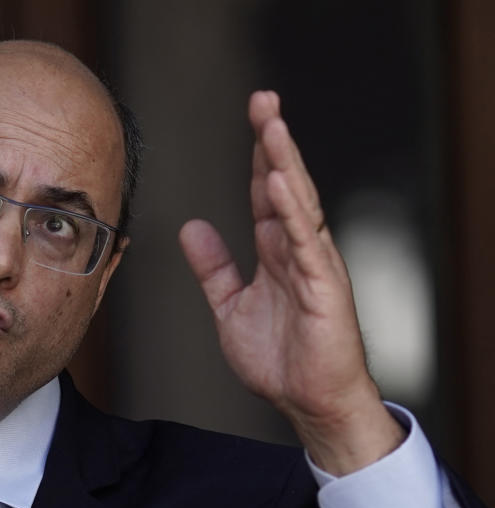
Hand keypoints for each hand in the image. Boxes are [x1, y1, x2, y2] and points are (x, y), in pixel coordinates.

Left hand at [178, 91, 403, 475]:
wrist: (305, 402)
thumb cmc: (277, 358)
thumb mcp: (230, 305)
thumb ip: (213, 266)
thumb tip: (192, 225)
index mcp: (275, 251)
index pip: (264, 192)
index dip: (256, 155)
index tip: (252, 117)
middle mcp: (296, 250)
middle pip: (284, 185)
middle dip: (273, 141)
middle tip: (263, 98)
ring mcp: (312, 266)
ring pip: (297, 204)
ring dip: (283, 162)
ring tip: (271, 124)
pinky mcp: (323, 288)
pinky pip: (304, 243)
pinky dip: (291, 211)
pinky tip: (278, 181)